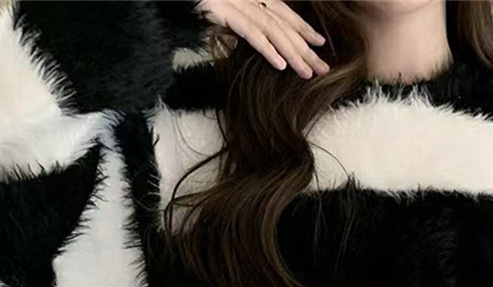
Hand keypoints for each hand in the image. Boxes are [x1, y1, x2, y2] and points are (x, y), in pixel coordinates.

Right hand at [196, 0, 330, 78]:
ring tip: (307, 73)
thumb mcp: (222, 13)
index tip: (319, 44)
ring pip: (271, 30)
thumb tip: (260, 42)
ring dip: (292, 53)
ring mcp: (235, 2)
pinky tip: (280, 65)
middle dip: (305, 47)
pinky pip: (249, 32)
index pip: (282, 12)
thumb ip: (241, 24)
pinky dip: (266, 48)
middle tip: (323, 67)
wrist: (170, 0)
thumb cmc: (191, 3)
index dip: (302, 28)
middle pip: (282, 24)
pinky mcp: (221, 10)